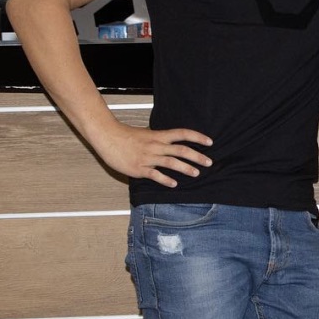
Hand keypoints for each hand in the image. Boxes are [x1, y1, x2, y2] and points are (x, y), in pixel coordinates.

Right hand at [91, 120, 213, 188]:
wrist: (108, 137)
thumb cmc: (126, 136)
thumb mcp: (147, 134)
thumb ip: (160, 139)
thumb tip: (172, 143)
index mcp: (159, 136)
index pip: (183, 134)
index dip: (198, 137)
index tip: (210, 142)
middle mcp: (156, 146)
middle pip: (182, 150)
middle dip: (197, 156)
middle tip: (209, 162)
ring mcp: (148, 157)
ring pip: (171, 162)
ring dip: (186, 168)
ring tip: (196, 173)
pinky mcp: (138, 168)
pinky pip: (155, 175)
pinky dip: (165, 180)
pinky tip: (174, 184)